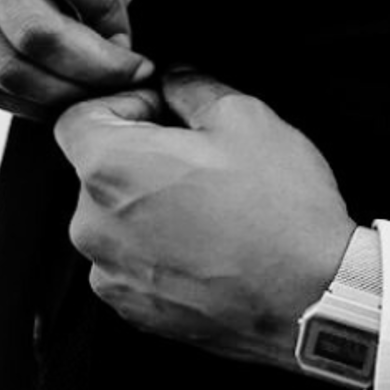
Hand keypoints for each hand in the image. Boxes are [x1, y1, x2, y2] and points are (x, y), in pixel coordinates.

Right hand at [0, 0, 160, 118]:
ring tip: (94, 92)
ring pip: (5, 69)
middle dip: (93, 71)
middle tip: (126, 80)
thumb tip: (134, 38)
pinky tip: (53, 94)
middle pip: (35, 30)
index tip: (133, 39)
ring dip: (61, 95)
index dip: (112, 16)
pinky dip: (23, 103)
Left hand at [57, 69, 356, 366]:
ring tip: (209, 209)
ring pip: (113, 220)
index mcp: (107, 168)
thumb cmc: (279, 207)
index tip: (165, 114)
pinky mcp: (134, 312)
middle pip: (95, 171)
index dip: (123, 104)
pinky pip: (130, 264)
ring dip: (147, 206)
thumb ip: (190, 85)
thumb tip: (171, 78)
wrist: (312, 300)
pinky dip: (157, 251)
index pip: (77, 117)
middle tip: (198, 161)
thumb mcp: (243, 116)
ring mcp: (110, 275)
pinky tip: (208, 248)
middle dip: (138, 156)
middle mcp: (91, 226)